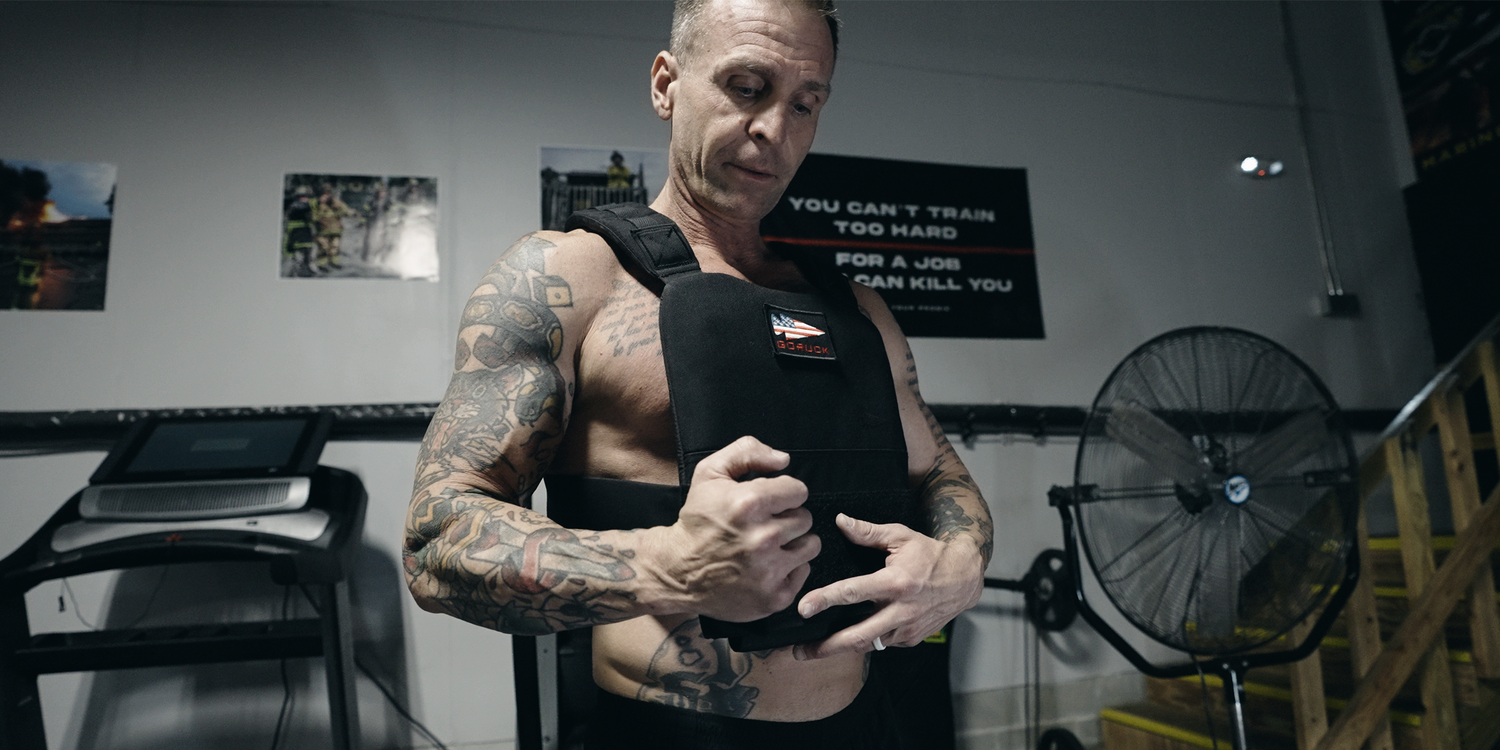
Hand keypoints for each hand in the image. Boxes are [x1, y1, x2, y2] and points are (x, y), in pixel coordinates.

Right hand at [644, 436, 819, 621]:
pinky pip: (804, 572)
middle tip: (763, 526)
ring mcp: (769, 571)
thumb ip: (747, 452)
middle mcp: (763, 538)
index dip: (783, 494)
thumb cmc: (697, 521)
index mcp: (749, 504)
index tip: (769, 503)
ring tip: (769, 545)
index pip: (799, 490)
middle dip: (787, 518)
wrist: (677, 571)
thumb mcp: (710, 473)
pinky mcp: (773, 597)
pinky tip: (767, 566)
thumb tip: (784, 460)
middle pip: (805, 518)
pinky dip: (789, 569)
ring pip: (810, 545)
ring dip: (794, 543)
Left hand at [791, 513, 983, 660]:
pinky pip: (883, 643)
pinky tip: (846, 639)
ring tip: (813, 652)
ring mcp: (907, 628)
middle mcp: (901, 609)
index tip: (803, 608)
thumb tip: (840, 521)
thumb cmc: (931, 554)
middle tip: (798, 651)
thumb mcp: (901, 536)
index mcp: (896, 582)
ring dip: (840, 649)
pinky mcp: (912, 638)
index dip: (825, 600)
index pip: (853, 593)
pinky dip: (865, 642)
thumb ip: (868, 532)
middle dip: (825, 647)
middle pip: (858, 635)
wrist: (965, 578)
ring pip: (869, 645)